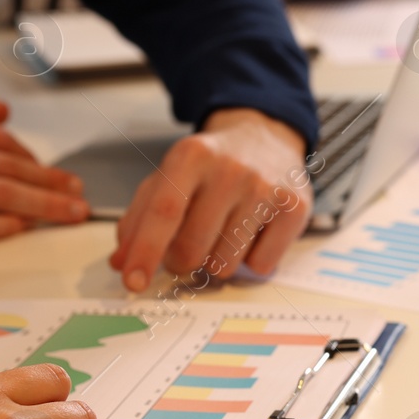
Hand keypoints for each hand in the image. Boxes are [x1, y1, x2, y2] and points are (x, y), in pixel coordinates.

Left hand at [110, 108, 312, 289]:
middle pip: (192, 247)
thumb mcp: (169, 177)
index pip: (164, 212)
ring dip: (217, 262)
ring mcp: (267, 189)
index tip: (133, 282)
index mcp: (192, 156)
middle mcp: (231, 170)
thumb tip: (122, 263)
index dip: (145, 251)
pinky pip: (261, 265)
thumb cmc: (210, 165)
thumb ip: (139, 218)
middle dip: (181, 262)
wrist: (265, 136)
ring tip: (224, 234)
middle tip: (187, 249)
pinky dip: (251, 260)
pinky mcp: (296, 208)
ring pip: (225, 264)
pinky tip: (253, 234)